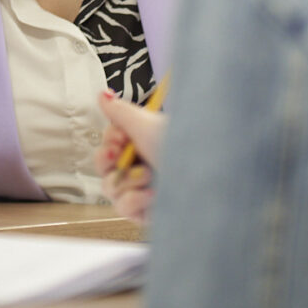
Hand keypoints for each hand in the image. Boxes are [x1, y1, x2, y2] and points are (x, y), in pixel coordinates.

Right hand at [95, 90, 165, 223]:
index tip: (121, 137)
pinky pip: (122, 208)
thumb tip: (103, 94)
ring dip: (126, 179)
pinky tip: (151, 194)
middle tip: (119, 153)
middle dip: (107, 159)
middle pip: (103, 167)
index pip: (108, 145)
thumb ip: (120, 111)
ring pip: (109, 188)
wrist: (204, 175)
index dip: (109, 141)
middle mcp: (138, 166)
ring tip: (147, 174)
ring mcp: (141, 190)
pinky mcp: (145, 212)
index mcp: (140, 144)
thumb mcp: (145, 123)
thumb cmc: (177, 145)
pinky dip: (134, 200)